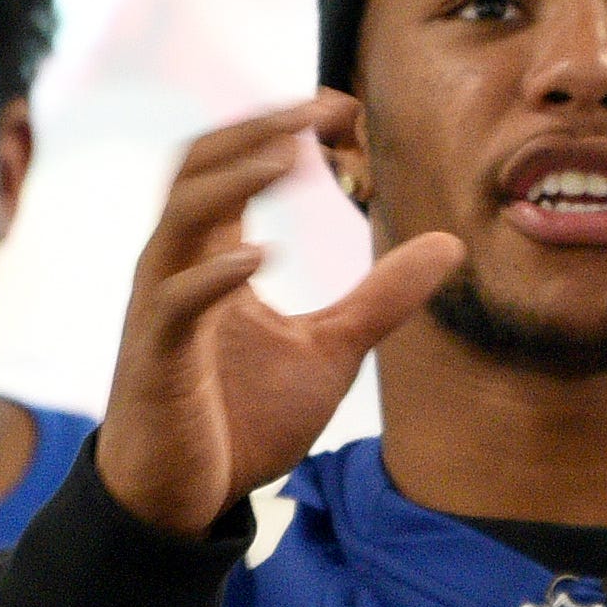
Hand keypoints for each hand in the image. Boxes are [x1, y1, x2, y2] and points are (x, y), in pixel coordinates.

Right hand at [100, 97, 465, 540]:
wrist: (184, 500)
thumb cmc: (239, 422)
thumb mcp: (331, 351)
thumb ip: (381, 298)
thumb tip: (449, 245)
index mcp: (215, 258)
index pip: (233, 165)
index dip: (280, 125)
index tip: (341, 108)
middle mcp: (180, 267)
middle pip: (198, 165)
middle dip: (256, 128)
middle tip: (319, 106)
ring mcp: (162, 309)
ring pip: (180, 216)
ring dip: (234, 179)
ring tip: (290, 156)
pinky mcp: (157, 358)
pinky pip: (176, 301)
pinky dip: (214, 274)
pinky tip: (261, 255)